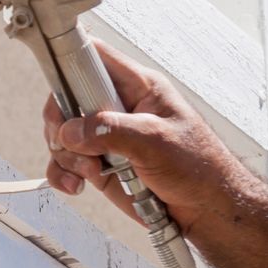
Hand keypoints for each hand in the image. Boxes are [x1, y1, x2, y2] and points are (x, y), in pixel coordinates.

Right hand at [42, 40, 248, 236]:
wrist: (208, 211)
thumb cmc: (200, 169)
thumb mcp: (158, 141)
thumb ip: (112, 131)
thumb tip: (72, 131)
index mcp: (138, 87)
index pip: (94, 56)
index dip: (68, 62)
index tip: (59, 88)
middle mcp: (118, 108)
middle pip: (66, 97)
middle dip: (62, 123)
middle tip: (72, 142)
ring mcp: (106, 136)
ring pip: (62, 133)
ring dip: (65, 154)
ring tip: (91, 170)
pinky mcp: (99, 161)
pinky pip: (65, 161)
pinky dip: (63, 173)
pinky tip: (76, 183)